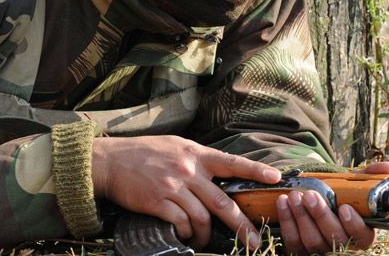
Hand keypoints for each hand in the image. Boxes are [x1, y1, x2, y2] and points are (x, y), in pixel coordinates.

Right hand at [91, 135, 280, 249]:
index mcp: (197, 154)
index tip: (276, 179)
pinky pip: (182, 224)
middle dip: (242, 225)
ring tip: (206, 241)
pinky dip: (187, 233)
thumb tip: (221, 173)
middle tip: (254, 242)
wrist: (112, 161)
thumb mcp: (177, 146)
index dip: (255, 171)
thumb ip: (198, 159)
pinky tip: (186, 234)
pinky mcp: (158, 202)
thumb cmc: (145, 152)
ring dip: (207, 235)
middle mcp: (189, 170)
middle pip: (222, 202)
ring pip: (202, 218)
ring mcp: (174, 186)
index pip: (232, 162)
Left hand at [276, 161, 388, 254]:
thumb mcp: (355, 184)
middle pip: (334, 238)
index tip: (344, 207)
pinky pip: (293, 241)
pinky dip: (287, 221)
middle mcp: (342, 245)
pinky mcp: (299, 250)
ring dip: (301, 217)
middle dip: (321, 216)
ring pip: (311, 241)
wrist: (315, 198)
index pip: (362, 237)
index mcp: (361, 233)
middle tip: (311, 195)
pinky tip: (283, 202)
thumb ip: (371, 176)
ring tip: (294, 195)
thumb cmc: (339, 195)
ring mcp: (320, 250)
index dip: (354, 225)